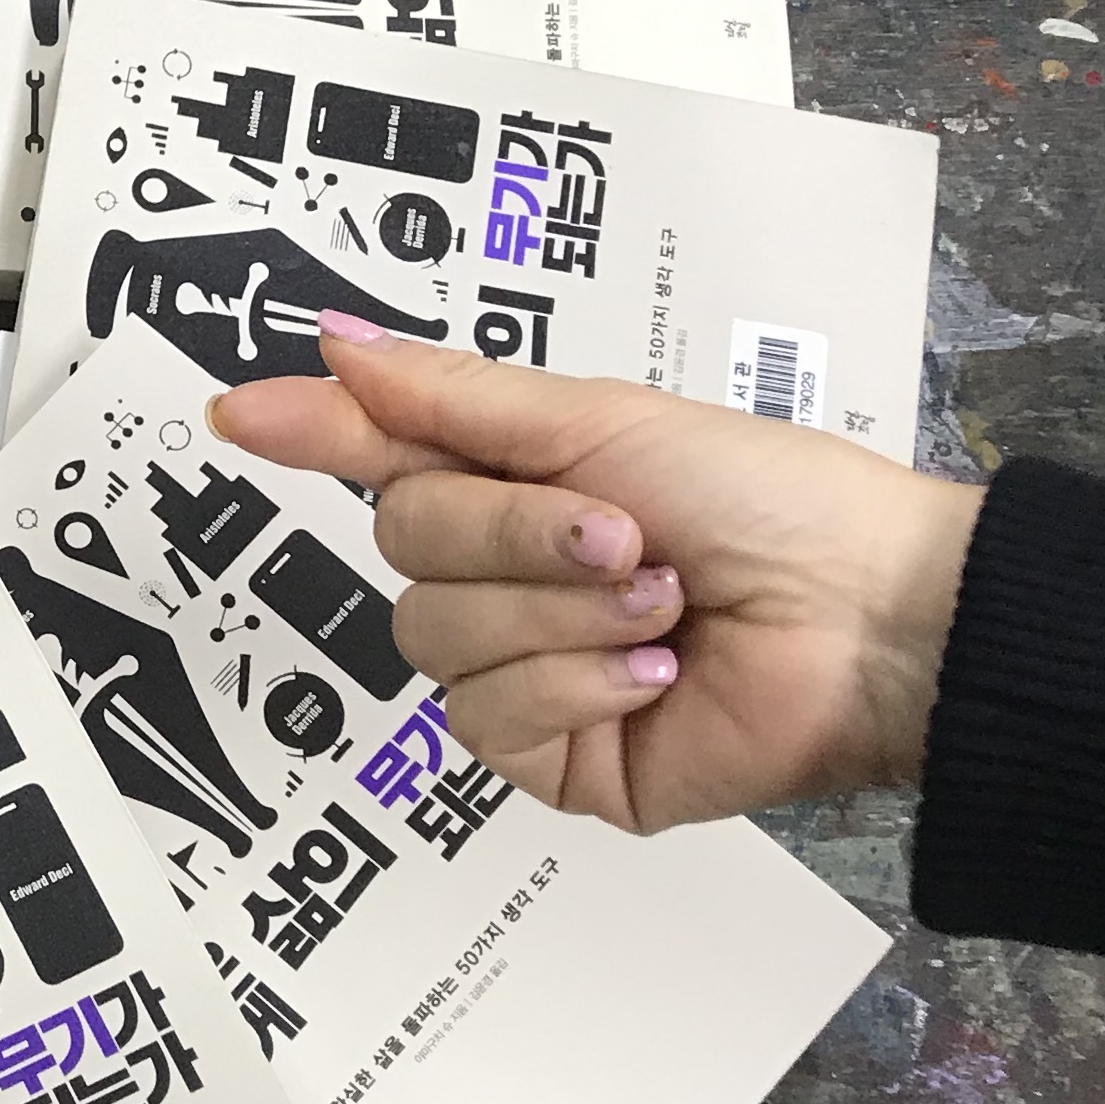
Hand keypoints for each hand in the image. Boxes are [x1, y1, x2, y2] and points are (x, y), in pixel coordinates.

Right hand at [211, 326, 978, 833]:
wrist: (869, 622)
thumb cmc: (765, 500)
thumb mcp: (597, 419)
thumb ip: (444, 397)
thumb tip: (323, 342)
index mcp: (516, 484)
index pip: (380, 455)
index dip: (311, 432)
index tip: (235, 413)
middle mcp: (507, 578)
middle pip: (404, 547)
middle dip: (513, 533)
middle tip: (622, 532)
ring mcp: (524, 673)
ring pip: (439, 638)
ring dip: (559, 613)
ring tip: (659, 605)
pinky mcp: (551, 761)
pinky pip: (490, 719)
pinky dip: (575, 684)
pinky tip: (651, 674)